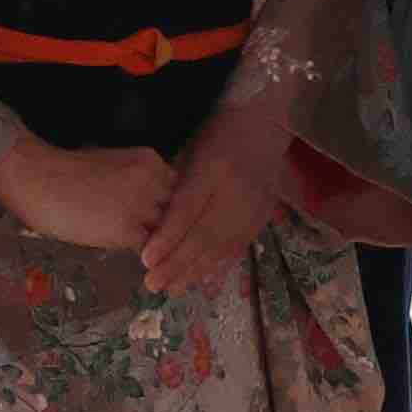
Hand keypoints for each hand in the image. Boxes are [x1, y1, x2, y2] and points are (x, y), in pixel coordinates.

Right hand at [0, 133, 173, 251]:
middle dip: (161, 226)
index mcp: (150, 160)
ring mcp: (142, 205)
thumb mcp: (113, 165)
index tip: (155, 218)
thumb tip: (152, 206)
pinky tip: (134, 259)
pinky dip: (143, 256)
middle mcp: (153, 180)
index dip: (164, 207)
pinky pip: (147, 249)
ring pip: (163, 232)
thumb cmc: (64, 172)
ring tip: (144, 252)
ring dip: (154, 242)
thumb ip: (138, 182)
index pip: (174, 189)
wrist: (36, 178)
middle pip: (173, 211)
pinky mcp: (128, 230)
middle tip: (150, 239)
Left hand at [138, 112, 286, 292]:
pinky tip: (200, 279)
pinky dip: (219, 265)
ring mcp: (255, 205)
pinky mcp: (264, 216)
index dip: (167, 237)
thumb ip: (175, 184)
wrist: (265, 123)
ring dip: (196, 270)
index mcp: (215, 167)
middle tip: (153, 284)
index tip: (146, 259)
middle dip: (178, 263)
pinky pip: (239, 246)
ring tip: (172, 288)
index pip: (188, 209)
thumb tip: (152, 220)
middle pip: (205, 234)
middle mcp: (238, 189)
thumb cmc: (218, 132)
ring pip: (223, 246)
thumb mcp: (192, 149)